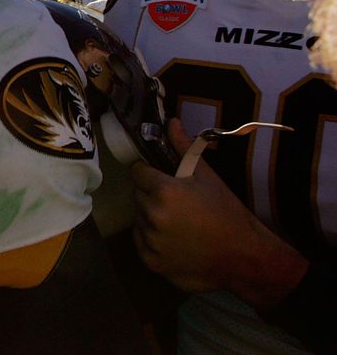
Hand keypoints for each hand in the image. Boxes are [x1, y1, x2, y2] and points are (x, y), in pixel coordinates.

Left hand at [131, 119, 306, 306]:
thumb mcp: (207, 177)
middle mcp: (152, 216)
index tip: (164, 179)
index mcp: (164, 192)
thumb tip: (170, 122)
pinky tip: (176, 239)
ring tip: (179, 222)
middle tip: (177, 202)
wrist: (245, 257)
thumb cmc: (227, 212)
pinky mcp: (151, 262)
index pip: (138, 172)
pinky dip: (152, 239)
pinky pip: (141, 241)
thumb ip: (184, 148)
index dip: (150, 173)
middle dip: (152, 195)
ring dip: (151, 217)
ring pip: (139, 218)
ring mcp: (151, 242)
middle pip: (138, 195)